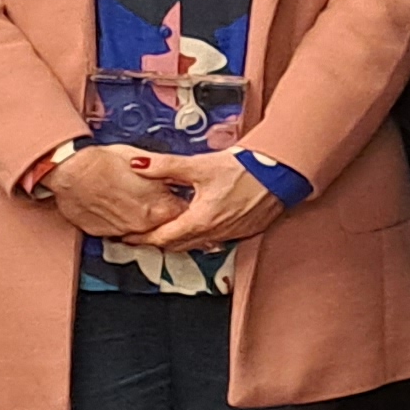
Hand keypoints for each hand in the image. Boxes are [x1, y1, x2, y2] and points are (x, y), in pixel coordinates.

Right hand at [43, 144, 185, 242]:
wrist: (70, 171)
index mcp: (162, 207)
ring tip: (131, 199)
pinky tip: (115, 205)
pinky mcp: (105, 234)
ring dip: (142, 218)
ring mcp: (124, 232)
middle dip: (163, 213)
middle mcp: (145, 225)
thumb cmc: (105, 161)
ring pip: (142, 229)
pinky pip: (121, 230)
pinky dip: (122, 221)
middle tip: (154, 197)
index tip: (178, 196)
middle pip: (164, 224)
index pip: (183, 213)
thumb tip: (178, 177)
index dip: (181, 203)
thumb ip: (165, 175)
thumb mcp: (144, 161)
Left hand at [131, 154, 285, 252]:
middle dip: (156, 241)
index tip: (126, 237)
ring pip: (196, 244)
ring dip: (179, 240)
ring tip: (165, 230)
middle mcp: (214, 233)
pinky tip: (198, 224)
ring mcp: (231, 234)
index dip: (140, 238)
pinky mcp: (244, 231)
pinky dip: (200, 235)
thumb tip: (137, 164)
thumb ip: (165, 166)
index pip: (161, 238)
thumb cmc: (246, 169)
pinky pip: (215, 240)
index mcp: (199, 220)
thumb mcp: (200, 165)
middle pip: (177, 245)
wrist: (283, 173)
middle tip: (139, 235)